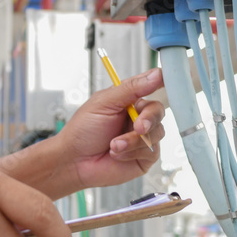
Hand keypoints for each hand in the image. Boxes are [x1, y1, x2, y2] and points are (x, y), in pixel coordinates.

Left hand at [57, 68, 165, 189]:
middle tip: (138, 127)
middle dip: (149, 118)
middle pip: (158, 110)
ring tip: (114, 145)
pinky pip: (151, 151)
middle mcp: (137, 116)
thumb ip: (131, 88)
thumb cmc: (82, 130)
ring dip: (134, 140)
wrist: (74, 161)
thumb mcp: (104, 103)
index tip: (163, 81)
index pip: (150, 86)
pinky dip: (132, 151)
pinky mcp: (144, 156)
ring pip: (157, 132)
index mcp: (128, 100)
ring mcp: (142, 137)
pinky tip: (116, 153)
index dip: (160, 82)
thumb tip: (156, 74)